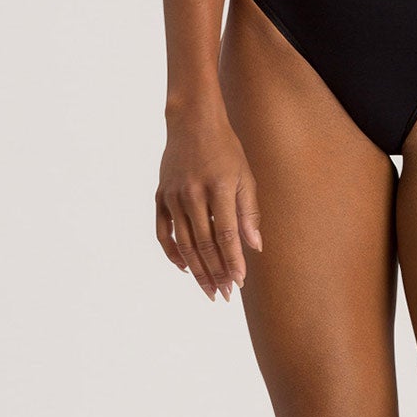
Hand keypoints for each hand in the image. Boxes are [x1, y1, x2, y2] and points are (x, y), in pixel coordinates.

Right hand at [155, 102, 262, 301]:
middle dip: (216, 273)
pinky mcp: (160, 197)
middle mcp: (192, 194)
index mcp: (218, 187)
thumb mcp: (245, 176)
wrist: (192, 122)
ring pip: (184, 243)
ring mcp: (173, 196)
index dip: (232, 260)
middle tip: (226, 295)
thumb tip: (255, 247)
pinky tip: (185, 268)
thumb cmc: (225, 149)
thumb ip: (249, 212)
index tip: (240, 282)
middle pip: (204, 244)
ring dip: (197, 270)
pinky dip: (172, 253)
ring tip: (210, 290)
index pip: (226, 234)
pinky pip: (163, 232)